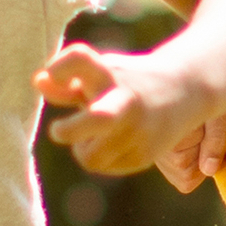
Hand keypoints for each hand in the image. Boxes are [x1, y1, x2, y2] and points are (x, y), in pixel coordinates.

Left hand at [34, 37, 225, 188]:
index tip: (49, 76)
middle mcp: (124, 99)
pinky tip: (120, 140)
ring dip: (84, 147)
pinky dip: (103, 156)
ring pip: (88, 156)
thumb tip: (37, 82)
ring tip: (97, 135)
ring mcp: (137, 130)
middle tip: (58, 131)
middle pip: (99, 119)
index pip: (79, 60)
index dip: (59, 68)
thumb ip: (67, 81)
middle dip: (72, 130)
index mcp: (109, 72)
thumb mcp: (102, 72)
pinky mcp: (144, 154)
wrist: (187, 90)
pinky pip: (103, 166)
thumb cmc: (130, 79)